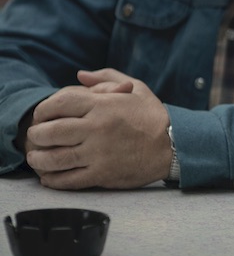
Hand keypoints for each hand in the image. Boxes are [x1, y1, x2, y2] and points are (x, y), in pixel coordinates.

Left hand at [23, 69, 171, 189]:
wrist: (174, 145)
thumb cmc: (153, 116)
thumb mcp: (136, 88)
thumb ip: (106, 78)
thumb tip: (79, 75)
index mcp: (104, 105)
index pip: (59, 103)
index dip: (43, 109)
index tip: (42, 115)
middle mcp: (98, 128)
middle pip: (50, 131)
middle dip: (36, 135)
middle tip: (36, 137)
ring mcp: (99, 153)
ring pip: (54, 158)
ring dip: (39, 159)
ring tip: (38, 157)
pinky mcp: (102, 174)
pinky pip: (67, 179)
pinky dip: (52, 179)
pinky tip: (49, 175)